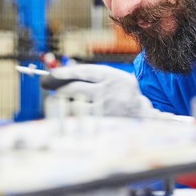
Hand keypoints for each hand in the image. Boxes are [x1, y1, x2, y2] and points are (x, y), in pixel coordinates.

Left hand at [40, 64, 154, 117]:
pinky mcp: (103, 123)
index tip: (52, 74)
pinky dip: (70, 115)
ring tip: (58, 100)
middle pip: (76, 88)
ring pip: (75, 105)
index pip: (85, 72)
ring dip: (63, 103)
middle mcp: (111, 92)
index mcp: (115, 77)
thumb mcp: (115, 81)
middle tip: (50, 88)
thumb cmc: (124, 96)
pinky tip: (65, 113)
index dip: (66, 72)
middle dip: (60, 88)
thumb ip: (95, 78)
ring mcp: (107, 109)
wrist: (144, 118)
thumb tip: (64, 76)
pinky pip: (80, 118)